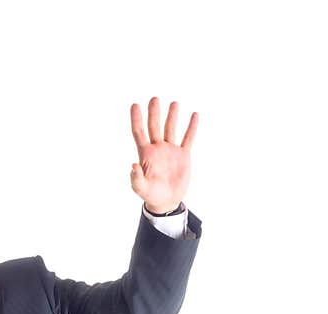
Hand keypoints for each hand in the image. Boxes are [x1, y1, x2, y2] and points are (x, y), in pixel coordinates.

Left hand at [130, 96, 198, 213]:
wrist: (167, 201)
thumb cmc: (151, 195)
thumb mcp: (141, 188)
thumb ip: (136, 178)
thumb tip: (133, 165)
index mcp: (145, 154)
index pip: (139, 132)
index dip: (136, 119)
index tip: (135, 105)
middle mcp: (157, 148)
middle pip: (155, 126)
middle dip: (154, 113)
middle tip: (154, 98)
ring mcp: (171, 150)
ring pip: (171, 129)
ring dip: (172, 116)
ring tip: (174, 103)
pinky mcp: (183, 155)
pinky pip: (188, 138)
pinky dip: (191, 127)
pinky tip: (194, 115)